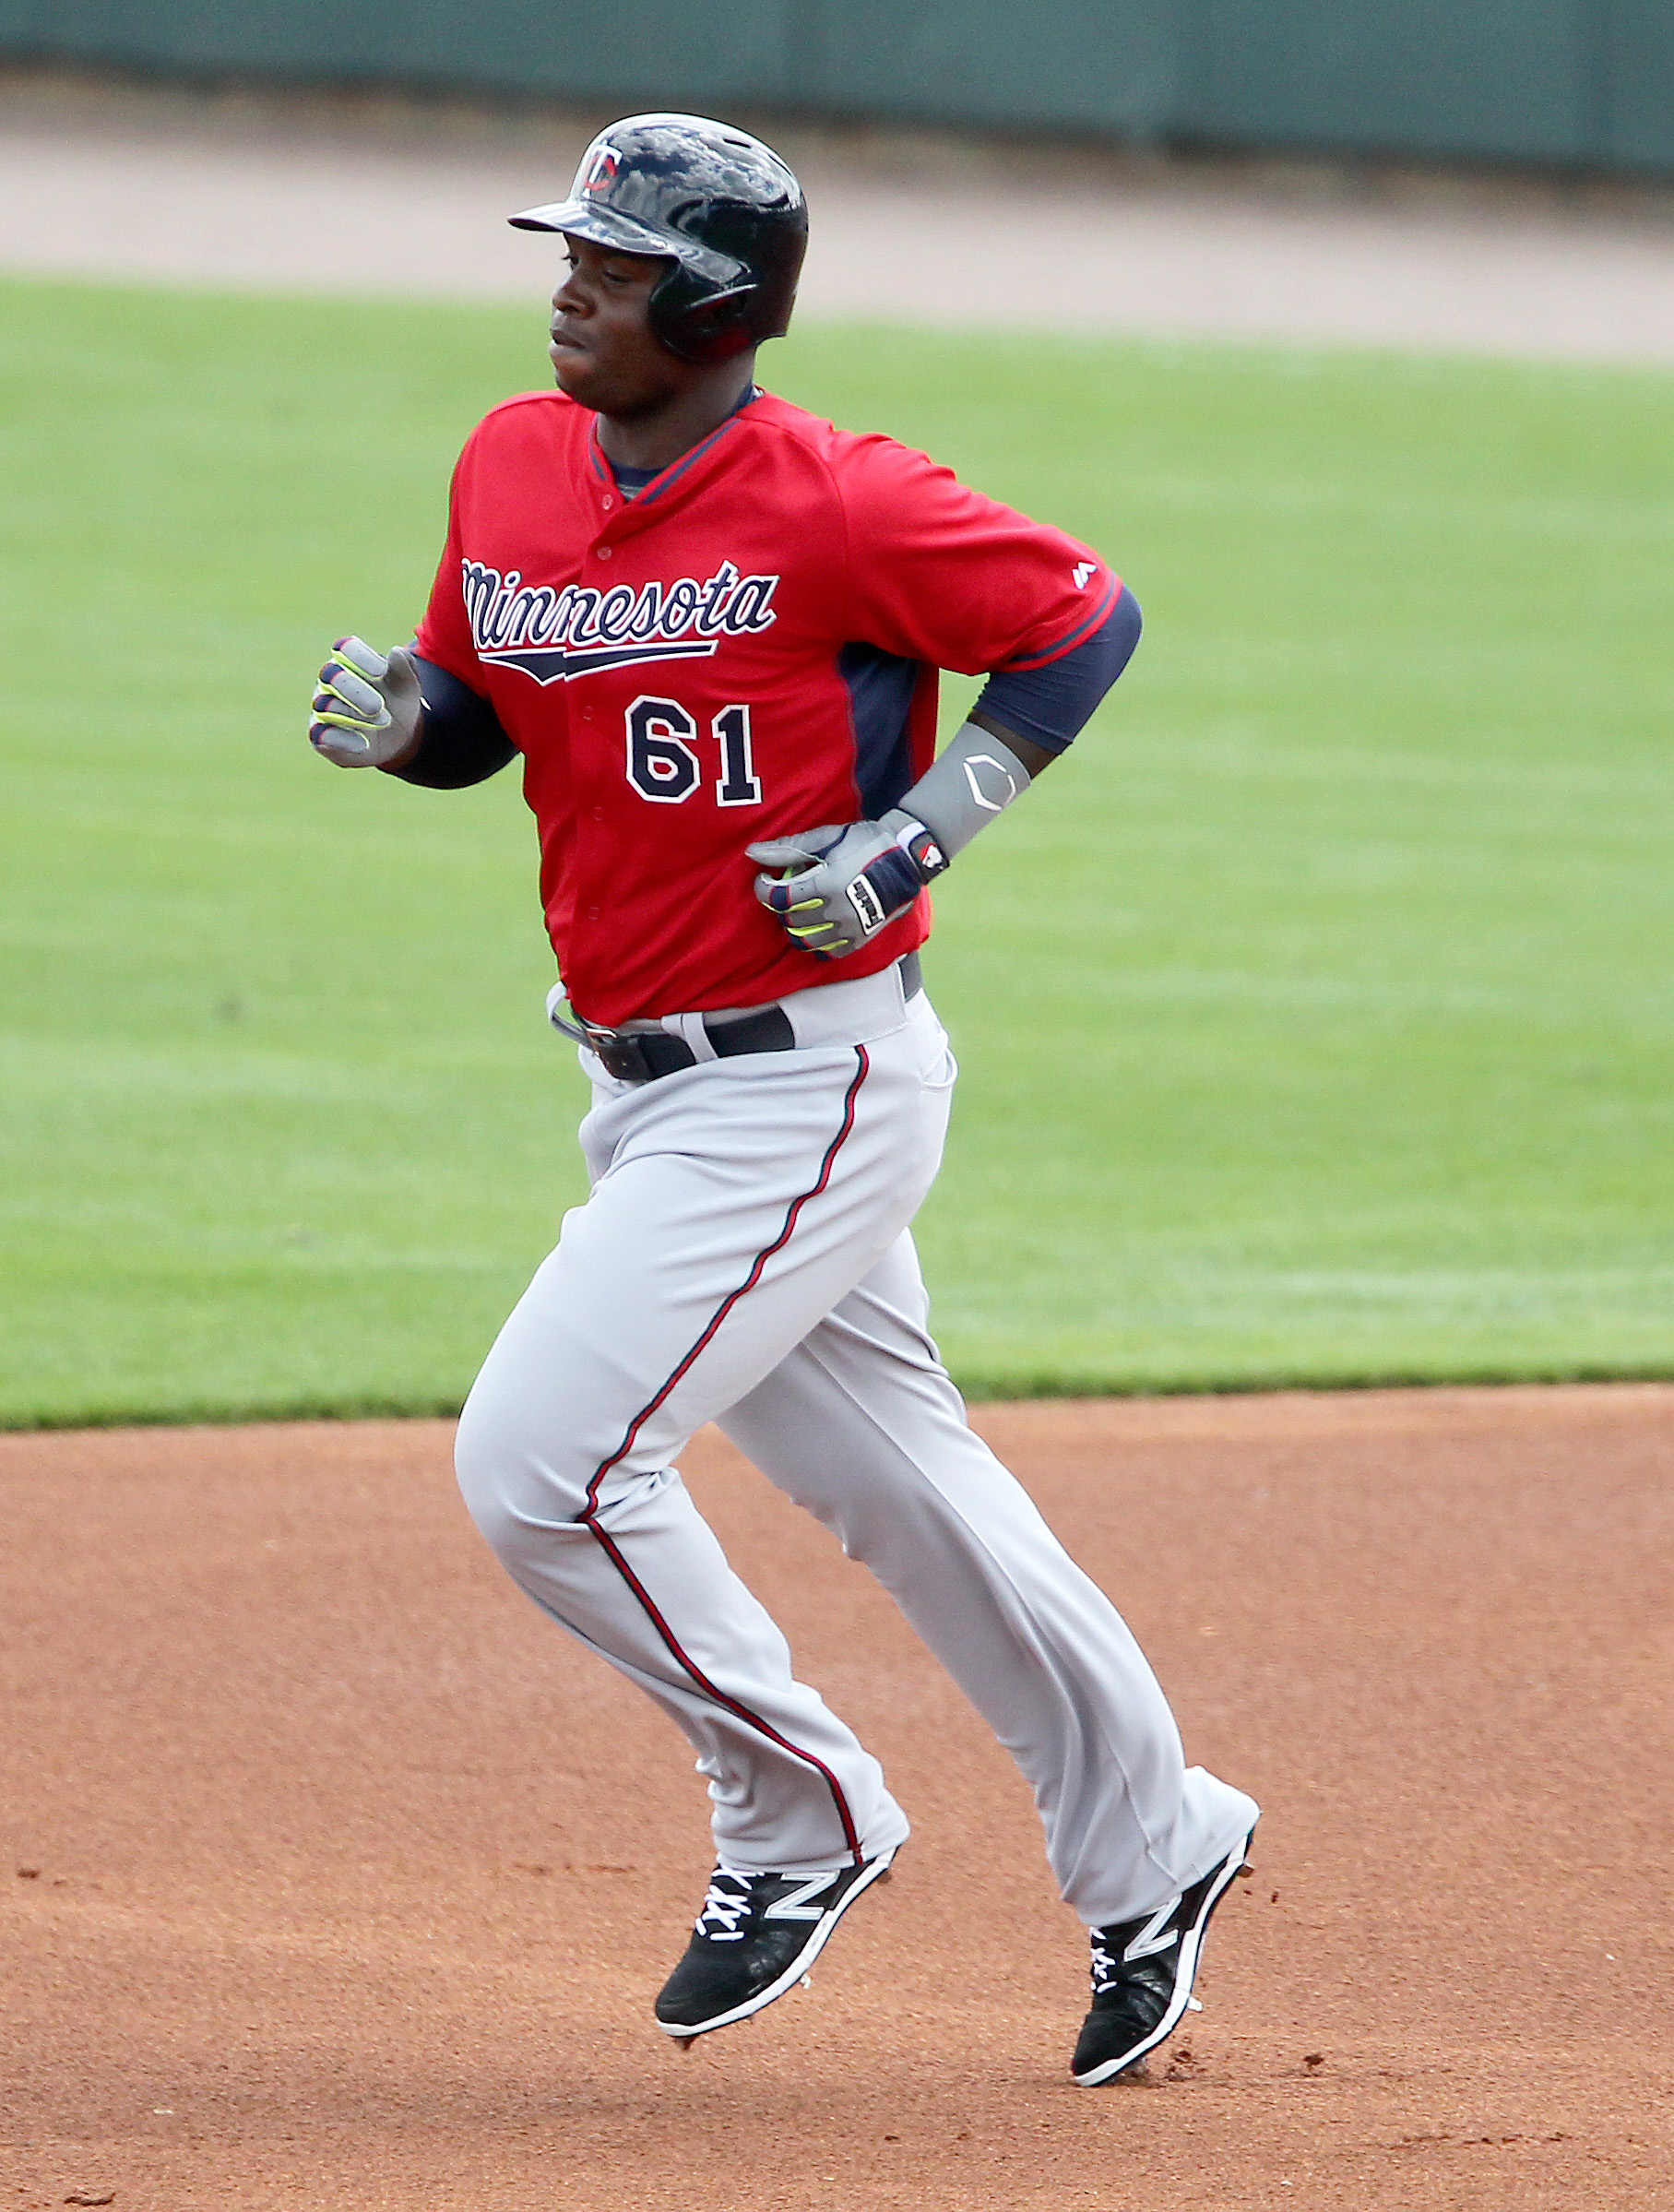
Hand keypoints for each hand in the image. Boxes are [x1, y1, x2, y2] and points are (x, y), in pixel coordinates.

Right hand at [309, 637, 422, 766]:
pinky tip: (363, 745)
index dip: (360, 657)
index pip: (346, 648)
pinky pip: (321, 734)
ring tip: (382, 724)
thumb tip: (397, 651)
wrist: (398, 737)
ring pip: (326, 705)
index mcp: (351, 661)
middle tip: (378, 706)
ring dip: (354, 716)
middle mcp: (331, 681)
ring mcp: (322, 707)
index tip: (381, 672)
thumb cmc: (397, 702)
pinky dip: (342, 739)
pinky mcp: (320, 735)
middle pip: (332, 676)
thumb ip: (405, 668)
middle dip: (355, 690)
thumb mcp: (408, 687)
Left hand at [747, 810, 947, 957]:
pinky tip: (815, 928)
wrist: (906, 859)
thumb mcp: (827, 839)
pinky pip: (828, 952)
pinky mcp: (860, 939)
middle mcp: (837, 911)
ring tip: (797, 913)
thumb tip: (752, 852)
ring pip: (806, 941)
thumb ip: (789, 849)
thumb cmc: (865, 843)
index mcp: (826, 884)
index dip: (763, 889)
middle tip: (784, 893)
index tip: (763, 880)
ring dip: (794, 929)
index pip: (780, 897)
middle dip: (780, 908)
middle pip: (790, 920)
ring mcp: (849, 928)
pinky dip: (816, 944)